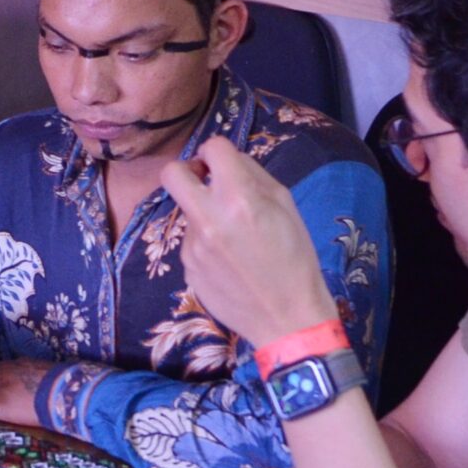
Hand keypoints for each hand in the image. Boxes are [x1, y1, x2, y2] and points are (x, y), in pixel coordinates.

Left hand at [160, 138, 336, 345]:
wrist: (286, 319)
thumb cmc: (296, 260)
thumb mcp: (286, 206)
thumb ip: (254, 176)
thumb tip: (228, 161)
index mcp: (240, 198)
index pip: (212, 147)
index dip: (216, 152)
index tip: (221, 165)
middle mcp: (209, 218)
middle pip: (171, 173)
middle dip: (186, 171)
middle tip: (203, 183)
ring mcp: (193, 245)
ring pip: (186, 212)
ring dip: (204, 215)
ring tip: (234, 240)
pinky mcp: (186, 268)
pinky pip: (191, 243)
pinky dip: (206, 244)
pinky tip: (229, 262)